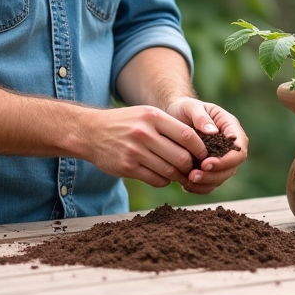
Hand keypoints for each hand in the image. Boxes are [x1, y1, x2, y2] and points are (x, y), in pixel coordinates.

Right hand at [78, 105, 208, 188]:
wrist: (90, 132)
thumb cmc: (124, 123)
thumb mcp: (146, 114)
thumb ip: (169, 126)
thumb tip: (196, 144)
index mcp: (153, 117)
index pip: (187, 135)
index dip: (200, 148)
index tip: (204, 155)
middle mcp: (145, 133)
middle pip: (181, 157)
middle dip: (190, 166)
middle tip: (192, 168)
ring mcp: (135, 151)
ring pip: (169, 171)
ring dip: (178, 176)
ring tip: (179, 174)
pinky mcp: (127, 167)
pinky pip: (155, 179)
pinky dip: (164, 180)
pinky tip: (162, 176)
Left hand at [165, 98, 248, 194]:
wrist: (174, 116)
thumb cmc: (185, 108)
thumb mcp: (192, 107)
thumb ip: (202, 117)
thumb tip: (213, 132)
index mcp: (231, 128)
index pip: (238, 150)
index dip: (226, 160)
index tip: (206, 163)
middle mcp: (230, 146)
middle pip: (231, 168)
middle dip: (213, 175)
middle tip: (193, 175)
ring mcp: (221, 158)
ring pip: (221, 178)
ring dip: (205, 183)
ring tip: (187, 181)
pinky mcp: (211, 168)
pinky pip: (209, 183)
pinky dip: (199, 187)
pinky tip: (185, 185)